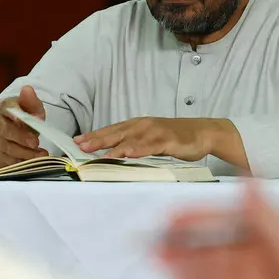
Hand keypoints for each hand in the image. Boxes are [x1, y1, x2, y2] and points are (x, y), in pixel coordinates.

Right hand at [0, 86, 47, 174]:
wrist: (13, 137)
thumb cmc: (25, 120)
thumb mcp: (31, 109)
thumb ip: (31, 101)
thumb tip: (28, 89)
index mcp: (6, 109)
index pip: (6, 108)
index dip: (13, 113)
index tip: (19, 117)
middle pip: (5, 131)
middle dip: (20, 137)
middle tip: (35, 142)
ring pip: (9, 148)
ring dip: (26, 153)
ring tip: (41, 154)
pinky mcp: (3, 156)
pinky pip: (11, 161)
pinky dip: (24, 163)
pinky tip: (36, 163)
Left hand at [73, 117, 224, 160]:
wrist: (203, 132)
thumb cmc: (175, 137)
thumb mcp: (150, 139)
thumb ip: (133, 144)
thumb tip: (112, 153)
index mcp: (137, 125)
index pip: (111, 130)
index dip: (94, 135)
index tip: (76, 141)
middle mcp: (144, 126)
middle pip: (117, 133)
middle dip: (97, 140)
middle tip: (80, 146)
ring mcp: (156, 132)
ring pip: (131, 140)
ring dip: (114, 146)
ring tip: (98, 153)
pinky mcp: (168, 141)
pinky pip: (151, 146)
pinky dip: (139, 149)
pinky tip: (128, 154)